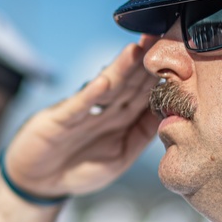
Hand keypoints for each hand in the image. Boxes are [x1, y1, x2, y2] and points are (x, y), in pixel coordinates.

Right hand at [4, 35, 160, 197]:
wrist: (37, 183)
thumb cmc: (78, 170)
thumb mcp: (118, 159)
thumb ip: (140, 138)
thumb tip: (172, 117)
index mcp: (120, 119)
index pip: (145, 95)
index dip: (163, 79)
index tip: (185, 61)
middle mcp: (102, 110)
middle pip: (129, 84)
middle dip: (146, 63)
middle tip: (165, 38)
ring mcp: (80, 113)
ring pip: (106, 88)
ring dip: (121, 68)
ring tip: (137, 49)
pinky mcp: (57, 121)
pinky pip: (77, 107)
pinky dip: (90, 95)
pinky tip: (103, 81)